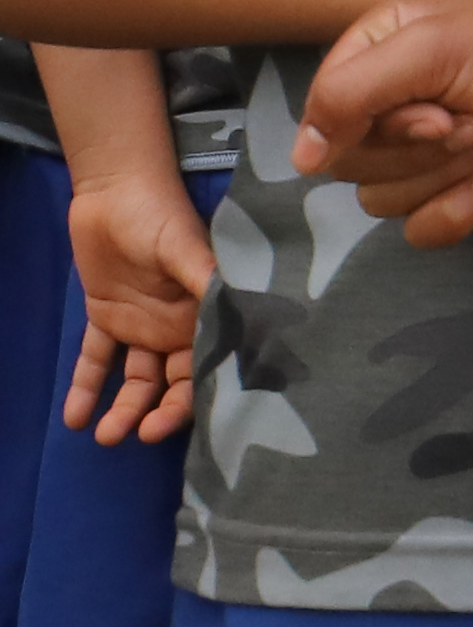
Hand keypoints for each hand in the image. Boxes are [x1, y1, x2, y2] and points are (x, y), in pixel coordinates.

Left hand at [58, 168, 209, 446]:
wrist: (115, 190)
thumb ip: (210, 285)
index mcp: (203, 314)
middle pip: (172, 382)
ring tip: (105, 436)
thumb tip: (245, 324)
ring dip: (123, 409)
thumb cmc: (160, 217)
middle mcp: (176, 327)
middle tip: (140, 436)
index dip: (197, 397)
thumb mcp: (188, 250)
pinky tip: (73, 418)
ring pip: (135, 379)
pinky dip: (86, 387)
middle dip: (159, 412)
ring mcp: (140, 325)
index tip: (178, 422)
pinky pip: (96, 359)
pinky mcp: (106, 317)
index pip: (206, 365)